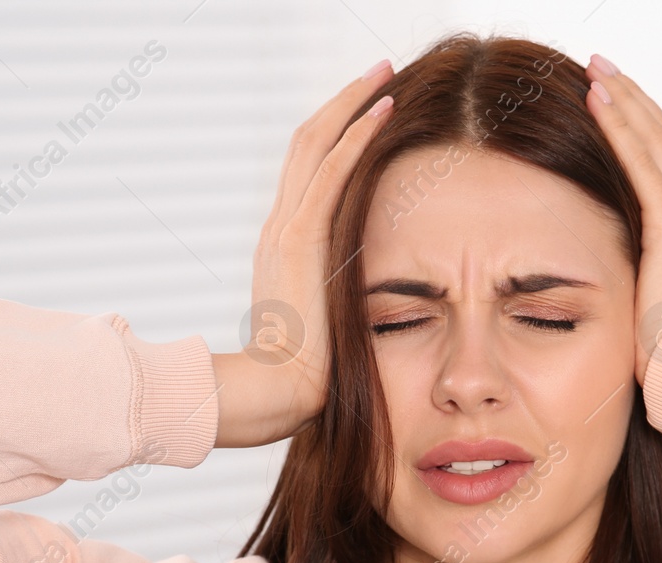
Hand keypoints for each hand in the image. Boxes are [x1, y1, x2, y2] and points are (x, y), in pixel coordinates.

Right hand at [213, 60, 395, 447]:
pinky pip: (332, 170)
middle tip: (377, 73)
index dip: (336, 135)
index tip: (368, 112)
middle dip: (343, 103)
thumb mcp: (324, 325)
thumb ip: (337, 301)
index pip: (308, 172)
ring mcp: (286, 228)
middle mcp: (280, 226)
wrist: (277, 391)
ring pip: (317, 142)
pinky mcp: (301, 237)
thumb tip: (365, 304)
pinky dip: (357, 134)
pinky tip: (383, 109)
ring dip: (352, 103)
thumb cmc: (307, 373)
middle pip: (307, 143)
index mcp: (284, 245)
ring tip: (384, 74)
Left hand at [583, 55, 661, 385]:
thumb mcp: (658, 319)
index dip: (647, 135)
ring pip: (659, 144)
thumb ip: (644, 289)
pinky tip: (596, 100)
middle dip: (637, 104)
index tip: (620, 108)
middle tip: (605, 70)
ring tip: (597, 70)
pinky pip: (643, 164)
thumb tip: (618, 288)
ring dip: (626, 102)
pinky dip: (620, 126)